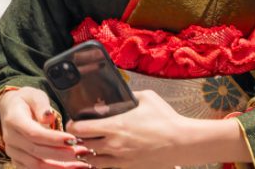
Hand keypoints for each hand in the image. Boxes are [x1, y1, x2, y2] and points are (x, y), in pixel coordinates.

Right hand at [0, 87, 90, 168]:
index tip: (73, 139)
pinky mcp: (18, 161)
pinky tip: (72, 168)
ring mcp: (14, 152)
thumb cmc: (26, 101)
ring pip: (37, 165)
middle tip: (83, 152)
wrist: (10, 110)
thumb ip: (41, 105)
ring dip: (61, 167)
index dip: (54, 139)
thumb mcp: (34, 95)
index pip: (34, 133)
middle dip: (62, 154)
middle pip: (37, 152)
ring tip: (82, 164)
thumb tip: (48, 117)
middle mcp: (11, 139)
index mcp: (14, 120)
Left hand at [69, 90, 249, 167]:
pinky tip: (105, 155)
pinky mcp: (128, 168)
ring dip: (88, 153)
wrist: (181, 142)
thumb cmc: (165, 119)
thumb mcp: (147, 98)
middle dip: (79, 139)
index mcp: (115, 126)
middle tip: (81, 132)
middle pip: (83, 146)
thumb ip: (130, 95)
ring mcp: (120, 159)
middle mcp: (113, 145)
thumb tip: (121, 92)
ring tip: (91, 145)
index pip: (80, 129)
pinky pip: (107, 168)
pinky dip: (102, 162)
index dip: (73, 124)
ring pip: (92, 161)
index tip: (74, 120)